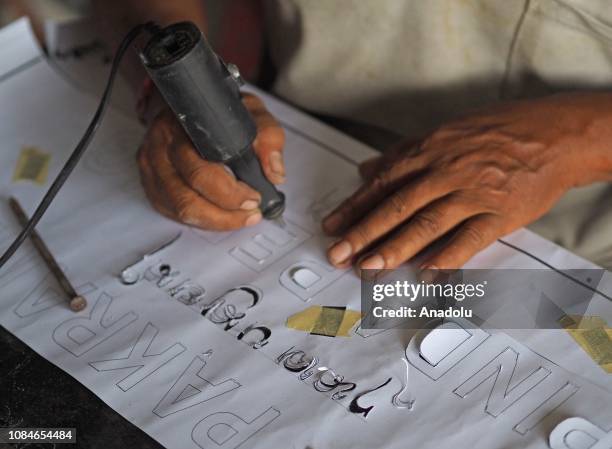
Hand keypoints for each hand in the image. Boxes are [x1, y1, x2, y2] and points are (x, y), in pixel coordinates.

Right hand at [137, 93, 284, 229]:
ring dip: (215, 221)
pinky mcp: (151, 185)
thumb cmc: (217, 112)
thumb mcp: (250, 112)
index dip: (229, 192)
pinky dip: (201, 220)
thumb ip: (268, 137)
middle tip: (251, 212)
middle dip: (226, 213)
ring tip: (240, 217)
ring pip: (180, 210)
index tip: (254, 198)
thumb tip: (274, 172)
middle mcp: (160, 148)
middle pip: (187, 196)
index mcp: (183, 127)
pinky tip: (220, 214)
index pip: (202, 170)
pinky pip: (173, 213)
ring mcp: (152, 168)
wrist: (189, 104)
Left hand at [323, 93, 611, 270]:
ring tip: (370, 267)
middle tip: (339, 254)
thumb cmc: (498, 131)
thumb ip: (403, 152)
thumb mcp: (444, 132)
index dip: (354, 207)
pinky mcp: (500, 214)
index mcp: (429, 151)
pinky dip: (446, 258)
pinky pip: (469, 240)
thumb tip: (367, 169)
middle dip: (363, 233)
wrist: (553, 135)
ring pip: (427, 224)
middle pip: (397, 207)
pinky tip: (425, 273)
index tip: (332, 226)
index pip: (382, 183)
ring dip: (395, 248)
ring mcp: (473, 194)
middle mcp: (446, 171)